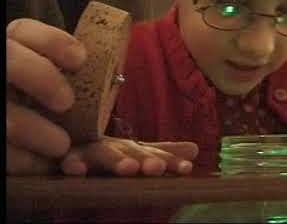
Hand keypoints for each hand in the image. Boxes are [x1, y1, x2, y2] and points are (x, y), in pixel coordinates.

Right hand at [6, 19, 86, 174]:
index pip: (23, 30)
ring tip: (62, 144)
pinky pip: (3, 152)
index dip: (53, 42)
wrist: (18, 119)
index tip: (81, 60)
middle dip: (41, 78)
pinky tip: (46, 163)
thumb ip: (70, 72)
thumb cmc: (42, 99)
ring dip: (34, 131)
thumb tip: (115, 79)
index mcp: (12, 49)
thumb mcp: (52, 77)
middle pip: (8, 61)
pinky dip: (26, 160)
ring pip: (4, 117)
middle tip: (67, 102)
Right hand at [60, 136, 198, 176]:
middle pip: (132, 153)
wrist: (67, 139)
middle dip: (146, 160)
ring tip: (129, 169)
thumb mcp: (133, 153)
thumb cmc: (104, 152)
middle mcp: (113, 147)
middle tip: (157, 168)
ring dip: (116, 161)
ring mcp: (89, 151)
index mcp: (130, 149)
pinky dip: (72, 163)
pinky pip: (68, 160)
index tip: (187, 169)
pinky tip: (76, 171)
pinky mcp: (66, 156)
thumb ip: (162, 153)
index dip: (169, 162)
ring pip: (104, 155)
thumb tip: (196, 148)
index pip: (154, 156)